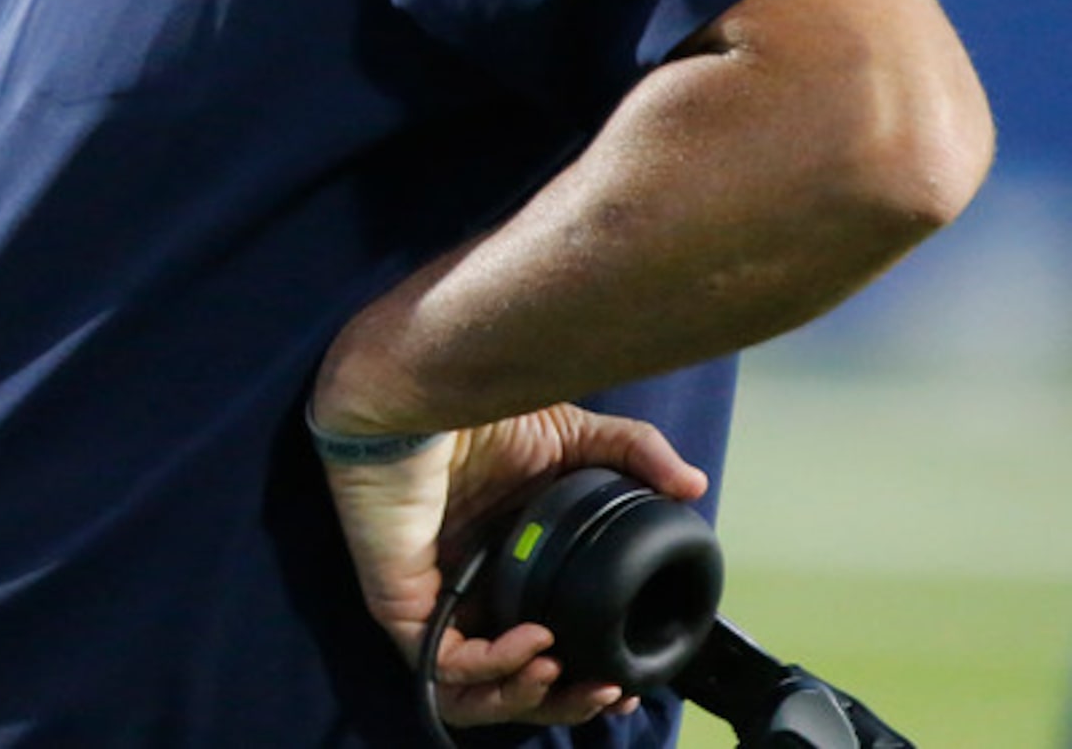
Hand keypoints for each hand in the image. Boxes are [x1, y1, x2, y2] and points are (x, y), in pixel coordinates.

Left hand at [315, 403, 707, 732]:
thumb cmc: (479, 412)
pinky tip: (536, 645)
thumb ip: (635, 457)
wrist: (420, 391)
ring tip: (569, 679)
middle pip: (509, 682)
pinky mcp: (399, 600)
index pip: (541, 645)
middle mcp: (469, 593)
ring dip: (527, 700)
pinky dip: (494, 667)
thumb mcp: (574, 438)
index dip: (580, 674)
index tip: (624, 682)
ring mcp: (432, 600)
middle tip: (608, 692)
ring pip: (473, 689)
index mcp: (506, 569)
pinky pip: (444, 663)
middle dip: (563, 703)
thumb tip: (694, 486)